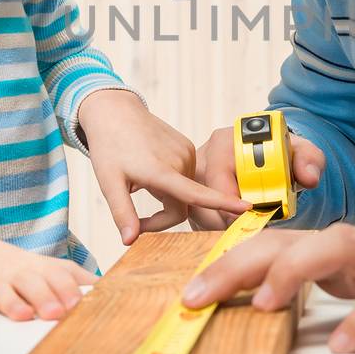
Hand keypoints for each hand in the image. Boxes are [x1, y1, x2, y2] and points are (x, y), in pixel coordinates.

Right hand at [0, 223, 96, 320]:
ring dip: (12, 303)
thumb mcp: (44, 271)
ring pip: (0, 291)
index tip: (91, 303)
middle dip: (47, 296)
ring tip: (23, 316)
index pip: (62, 275)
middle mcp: (15, 272)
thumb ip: (73, 283)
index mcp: (39, 269)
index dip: (75, 288)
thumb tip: (110, 297)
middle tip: (60, 313)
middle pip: (33, 282)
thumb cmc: (13, 270)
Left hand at [79, 90, 248, 242]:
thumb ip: (122, 213)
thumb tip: (129, 241)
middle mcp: (179, 161)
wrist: (116, 112)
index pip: (195, 194)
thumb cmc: (109, 147)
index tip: (245, 208)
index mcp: (161, 171)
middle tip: (135, 220)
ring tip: (142, 182)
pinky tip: (152, 169)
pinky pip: (185, 177)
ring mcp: (186, 152)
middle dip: (161, 217)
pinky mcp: (188, 147)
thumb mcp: (109, 183)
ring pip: (185, 192)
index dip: (221, 203)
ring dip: (166, 197)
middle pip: (182, 205)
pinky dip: (172, 182)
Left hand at [180, 206, 354, 352]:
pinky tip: (342, 343)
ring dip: (295, 273)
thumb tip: (288, 302)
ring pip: (336, 247)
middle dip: (238, 265)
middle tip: (196, 298)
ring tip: (264, 305)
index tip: (189, 293)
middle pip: (290, 240)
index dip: (229, 264)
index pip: (276, 246)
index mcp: (344, 251)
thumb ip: (337, 282)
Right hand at [187, 123, 326, 230]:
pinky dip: (220, 229)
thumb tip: (308, 178)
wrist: (272, 161)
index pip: (218, 175)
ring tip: (252, 223)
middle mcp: (204, 158)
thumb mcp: (301, 153)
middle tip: (255, 225)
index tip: (253, 211)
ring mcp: (195, 180)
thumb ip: (310, 160)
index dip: (232, 198)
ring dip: (226, 225)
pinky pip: (200, 221)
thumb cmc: (283, 155)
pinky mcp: (195, 198)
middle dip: (230, 218)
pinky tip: (240, 225)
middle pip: (204, 198)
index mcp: (224, 142)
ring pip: (201, 213)